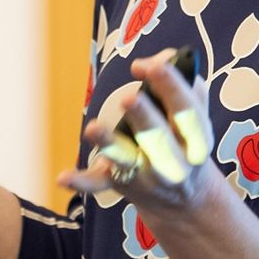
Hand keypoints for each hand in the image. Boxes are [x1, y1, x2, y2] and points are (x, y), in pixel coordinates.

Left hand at [58, 47, 218, 218]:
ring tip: (93, 128)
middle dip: (144, 119)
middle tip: (129, 98)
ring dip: (108, 145)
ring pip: (125, 160)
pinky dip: (81, 181)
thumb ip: (181, 79)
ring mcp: (145, 175)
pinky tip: (63, 177)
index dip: (171, 87)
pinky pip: (99, 184)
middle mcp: (173, 163)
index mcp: (196, 141)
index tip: (151, 65)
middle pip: (158, 140)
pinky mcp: (120, 183)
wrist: (184, 197)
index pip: (188, 113)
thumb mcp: (193, 111)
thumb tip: (151, 62)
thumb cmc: (184, 137)